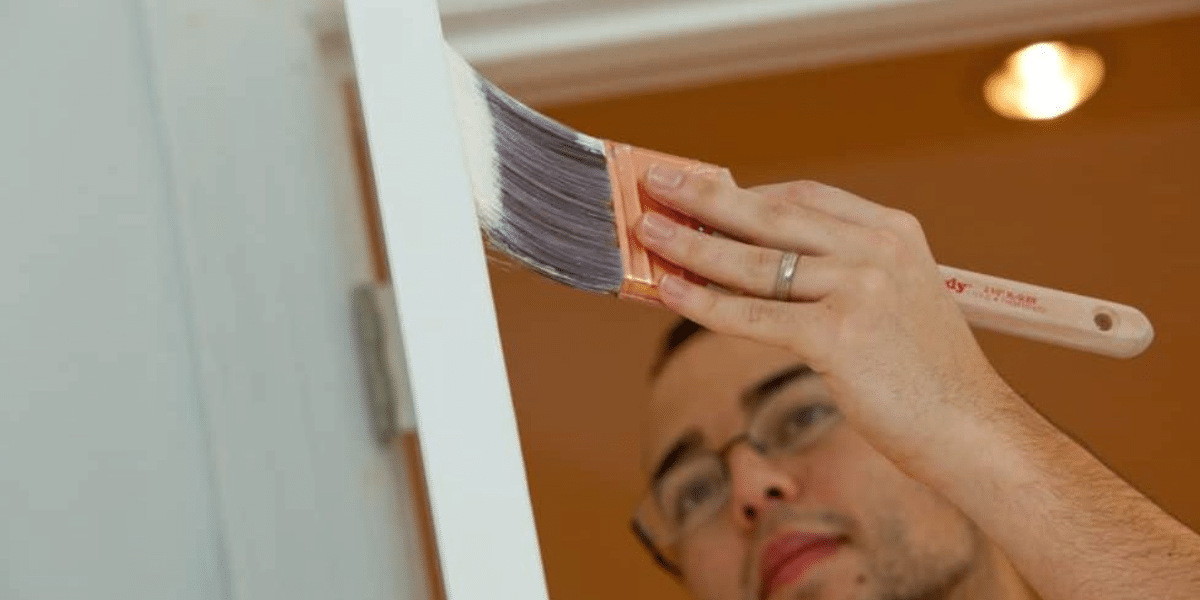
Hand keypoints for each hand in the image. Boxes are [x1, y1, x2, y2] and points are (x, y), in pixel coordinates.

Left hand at [635, 165, 1019, 468]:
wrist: (974, 431)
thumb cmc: (926, 377)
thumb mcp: (893, 303)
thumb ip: (837, 275)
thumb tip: (747, 266)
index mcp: (893, 233)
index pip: (803, 197)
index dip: (744, 192)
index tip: (700, 187)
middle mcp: (877, 250)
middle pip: (771, 214)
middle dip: (705, 196)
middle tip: (656, 182)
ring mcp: (860, 288)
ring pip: (753, 262)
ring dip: (690, 244)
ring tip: (646, 231)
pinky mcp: (840, 335)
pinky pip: (753, 315)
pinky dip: (703, 302)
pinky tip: (669, 290)